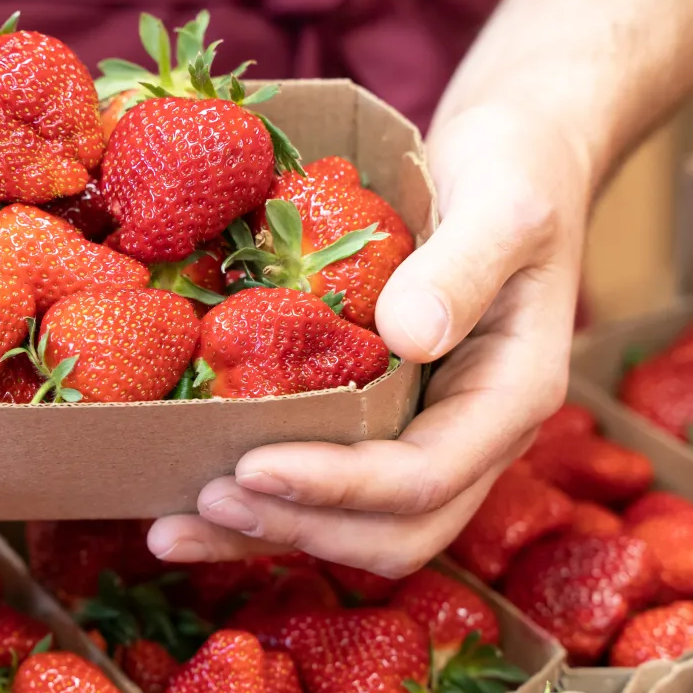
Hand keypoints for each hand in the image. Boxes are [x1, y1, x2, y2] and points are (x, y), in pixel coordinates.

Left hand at [147, 102, 593, 575]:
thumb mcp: (505, 205)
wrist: (517, 157)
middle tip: (204, 501)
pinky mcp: (391, 421)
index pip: (426, 477)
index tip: (253, 467)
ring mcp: (434, 435)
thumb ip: (463, 268)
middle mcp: (475, 436)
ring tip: (174, 527)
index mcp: (512, 395)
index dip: (339, 486)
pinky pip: (335, 488)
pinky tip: (192, 498)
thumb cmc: (518, 171)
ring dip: (270, 534)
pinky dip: (267, 503)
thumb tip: (409, 337)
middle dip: (299, 528)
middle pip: (394, 532)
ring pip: (359, 528)